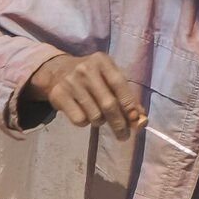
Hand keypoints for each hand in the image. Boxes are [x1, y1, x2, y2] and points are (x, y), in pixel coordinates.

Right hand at [27, 52, 144, 137]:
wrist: (56, 71)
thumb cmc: (91, 77)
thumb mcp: (109, 78)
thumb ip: (126, 96)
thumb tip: (141, 119)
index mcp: (102, 61)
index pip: (119, 85)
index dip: (129, 106)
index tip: (136, 121)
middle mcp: (86, 70)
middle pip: (108, 104)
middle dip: (119, 124)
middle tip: (124, 136)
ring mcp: (71, 82)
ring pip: (95, 115)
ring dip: (100, 122)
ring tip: (98, 115)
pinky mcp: (59, 96)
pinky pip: (79, 120)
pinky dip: (85, 122)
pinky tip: (84, 113)